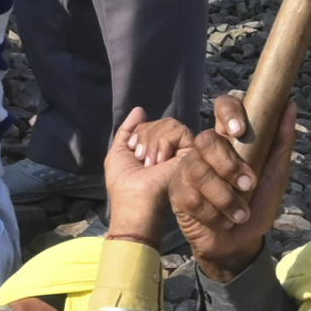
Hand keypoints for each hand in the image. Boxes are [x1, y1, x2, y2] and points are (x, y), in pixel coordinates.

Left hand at [101, 107, 189, 241]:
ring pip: (170, 124)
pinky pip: (180, 130)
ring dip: (153, 141)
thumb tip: (139, 109)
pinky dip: (164, 142)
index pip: (151, 124)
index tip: (132, 150)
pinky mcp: (192, 153)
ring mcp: (182, 151)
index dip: (139, 132)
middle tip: (141, 159)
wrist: (135, 201)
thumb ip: (127, 130)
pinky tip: (161, 160)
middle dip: (145, 136)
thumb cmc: (124, 183)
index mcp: (155, 148)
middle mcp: (171, 149)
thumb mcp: (118, 152)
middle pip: (160, 122)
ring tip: (150, 163)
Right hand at [171, 90, 294, 279]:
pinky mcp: (178, 192)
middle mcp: (207, 150)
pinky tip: (222, 221)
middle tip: (249, 184)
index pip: (223, 106)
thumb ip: (282, 143)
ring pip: (197, 169)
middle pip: (206, 139)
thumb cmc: (258, 206)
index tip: (240, 132)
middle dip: (228, 165)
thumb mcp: (276, 176)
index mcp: (231, 139)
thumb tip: (290, 105)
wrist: (240, 244)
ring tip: (239, 214)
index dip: (228, 112)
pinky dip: (212, 213)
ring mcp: (189, 169)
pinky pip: (190, 196)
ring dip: (224, 197)